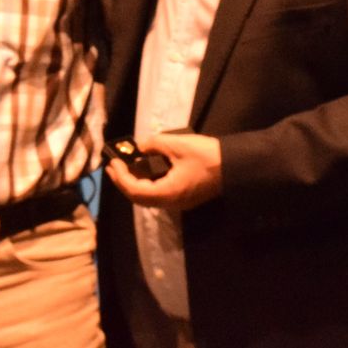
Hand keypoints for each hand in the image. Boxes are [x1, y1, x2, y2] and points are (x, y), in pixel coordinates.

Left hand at [103, 131, 222, 211]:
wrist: (233, 167)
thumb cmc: (206, 156)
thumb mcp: (177, 144)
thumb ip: (154, 144)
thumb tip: (139, 145)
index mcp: (167, 192)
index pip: (135, 190)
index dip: (121, 177)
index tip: (113, 162)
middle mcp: (171, 203)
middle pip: (139, 199)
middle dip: (123, 183)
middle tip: (113, 167)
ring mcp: (178, 203)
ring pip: (149, 199)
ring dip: (134, 185)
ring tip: (125, 169)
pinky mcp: (184, 198)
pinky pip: (159, 196)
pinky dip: (147, 186)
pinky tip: (144, 172)